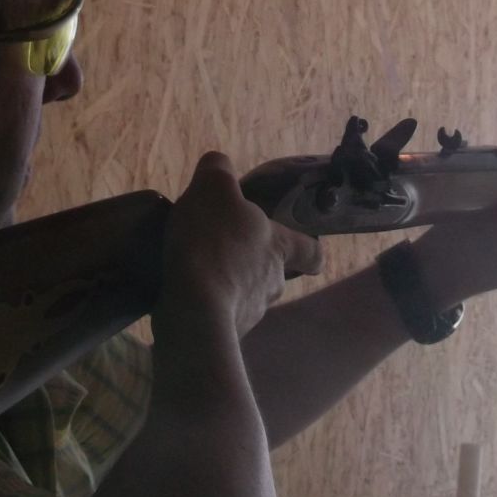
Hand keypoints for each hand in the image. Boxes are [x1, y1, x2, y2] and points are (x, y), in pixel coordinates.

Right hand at [158, 152, 322, 338]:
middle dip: (252, 263)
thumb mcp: (214, 189)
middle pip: (273, 272)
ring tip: (198, 273)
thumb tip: (219, 163)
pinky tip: (186, 296)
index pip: (311, 250)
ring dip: (228, 285)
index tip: (307, 247)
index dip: (310, 247)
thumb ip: (219, 171)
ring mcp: (251, 311)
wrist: (194, 308)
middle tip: (225, 250)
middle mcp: (273, 281)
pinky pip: (220, 315)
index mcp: (278, 246)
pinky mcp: (225, 333)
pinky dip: (207, 306)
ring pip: (246, 295)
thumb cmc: (213, 241)